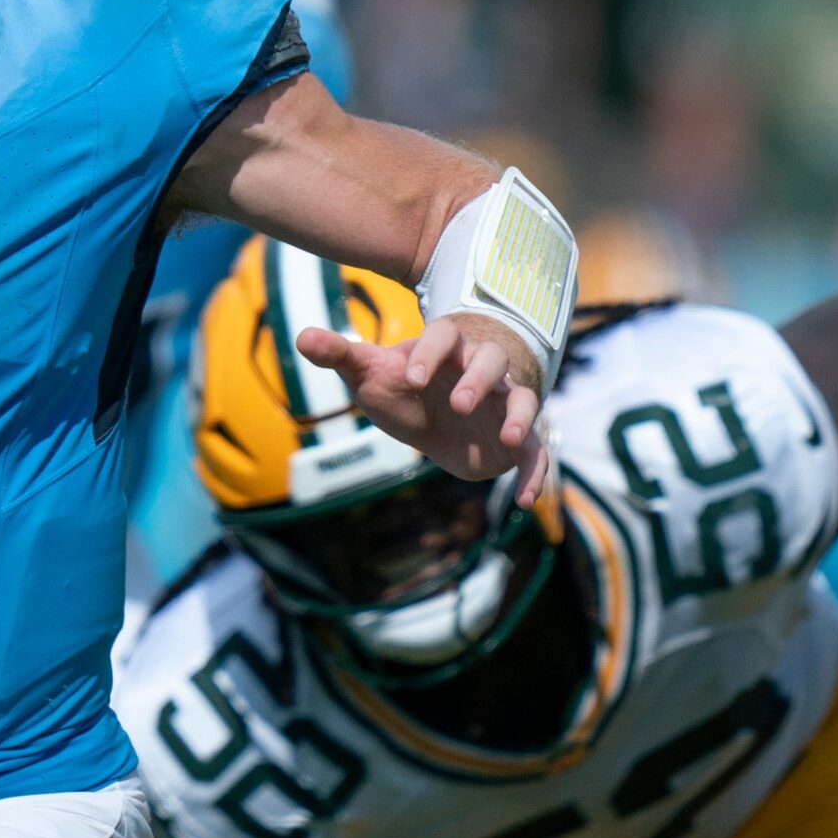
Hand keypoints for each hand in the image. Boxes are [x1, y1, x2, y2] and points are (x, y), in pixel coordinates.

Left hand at [297, 314, 546, 500]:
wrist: (428, 419)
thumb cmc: (400, 388)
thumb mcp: (368, 373)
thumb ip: (340, 354)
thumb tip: (301, 337)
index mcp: (446, 348)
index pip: (443, 336)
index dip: (429, 353)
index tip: (409, 378)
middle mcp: (482, 370)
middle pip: (493, 360)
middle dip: (479, 381)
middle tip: (458, 405)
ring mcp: (503, 403)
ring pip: (524, 399)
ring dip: (521, 418)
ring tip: (510, 440)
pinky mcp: (516, 440)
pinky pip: (536, 452)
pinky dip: (536, 474)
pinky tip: (525, 501)